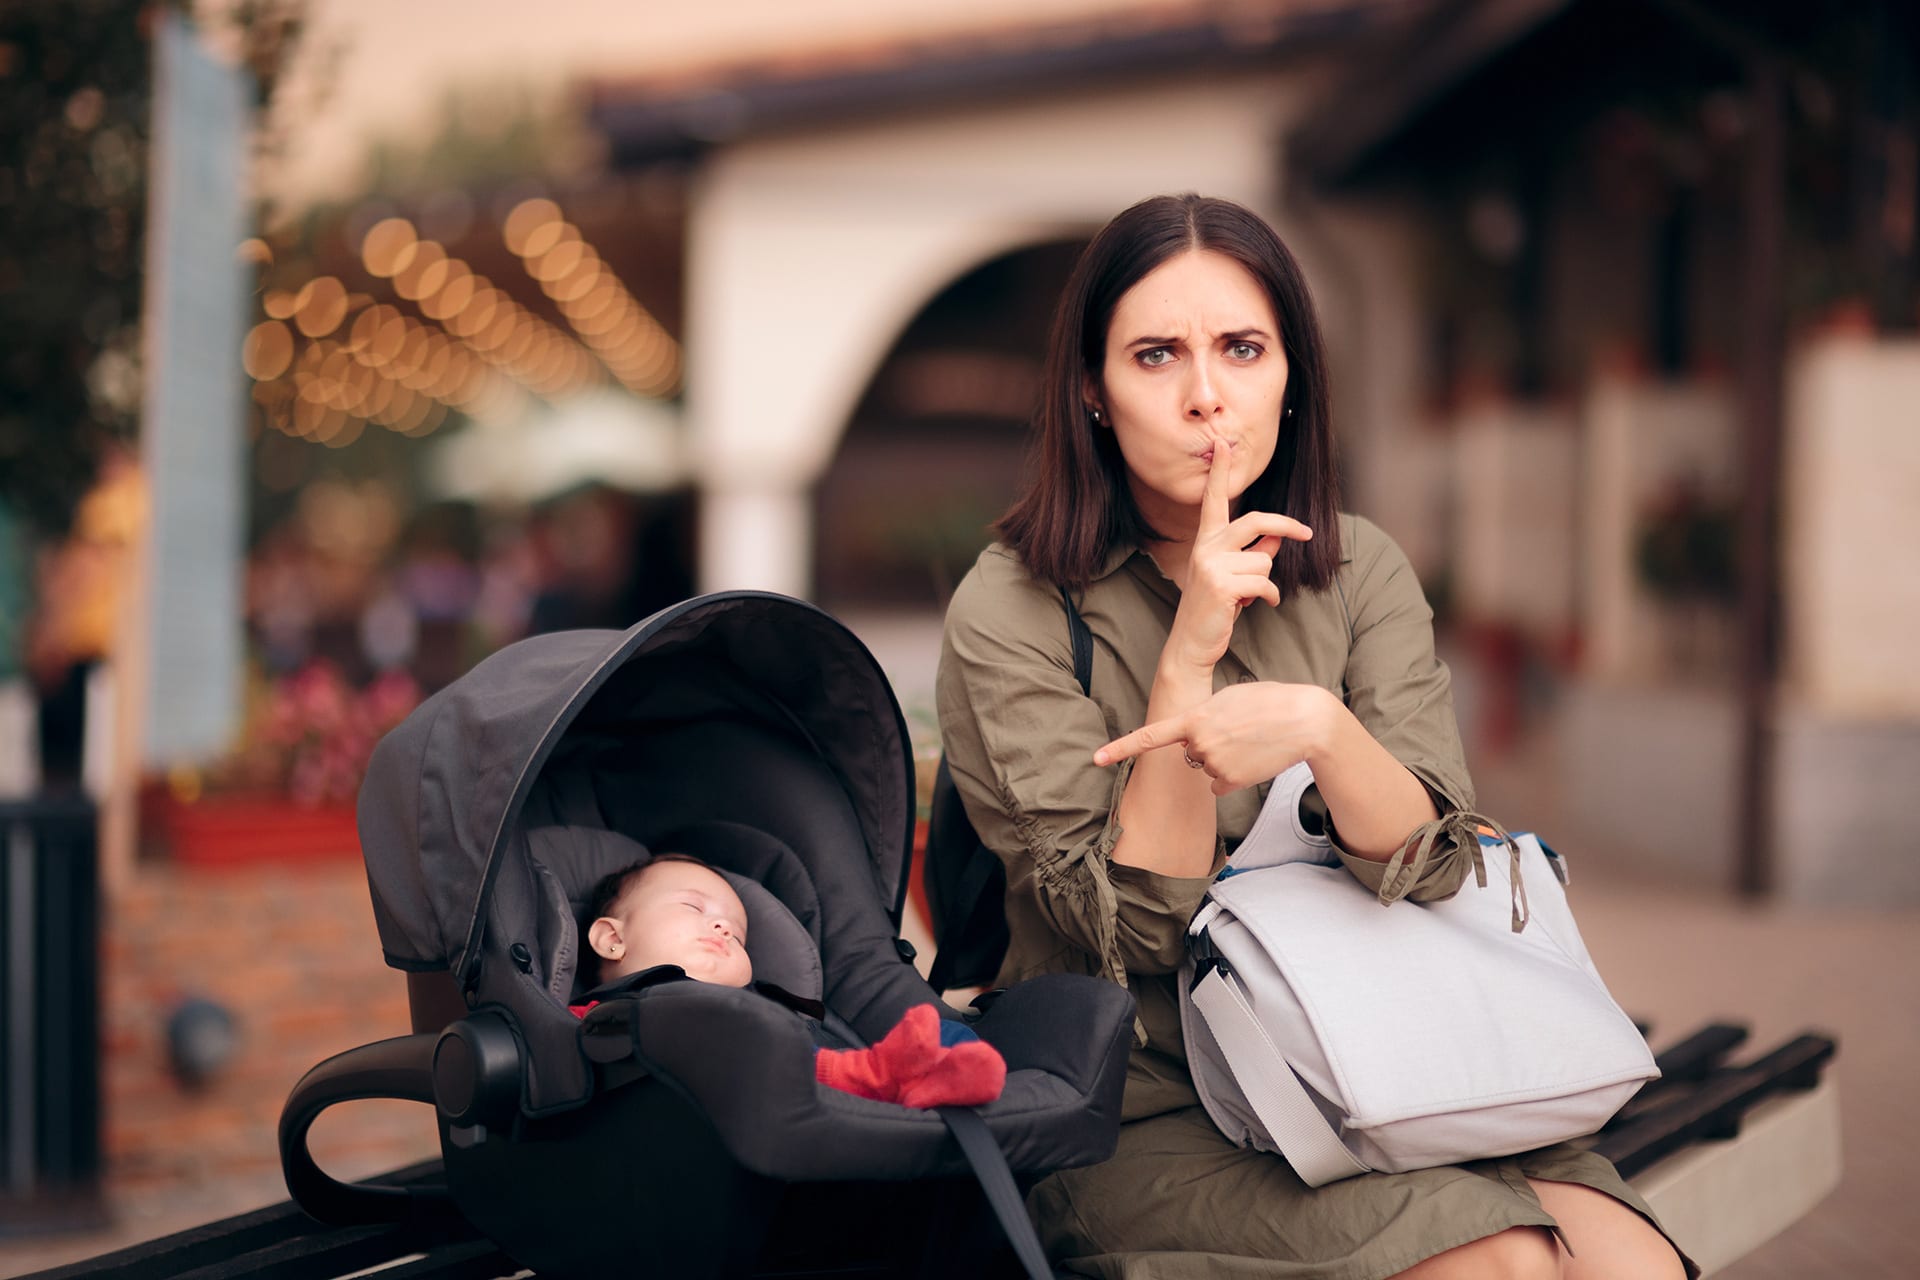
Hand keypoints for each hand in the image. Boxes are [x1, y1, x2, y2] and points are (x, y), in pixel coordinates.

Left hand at [1093, 681, 1340, 796]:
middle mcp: (1199, 744)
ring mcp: (1214, 765)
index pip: (1149, 736)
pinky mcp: (1231, 783)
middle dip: (1207, 746)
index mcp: (1194, 718)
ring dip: (1224, 760)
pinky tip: (1253, 760)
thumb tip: (1193, 741)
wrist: (1304, 721)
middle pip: (1190, 754)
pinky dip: (1233, 777)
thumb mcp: (1228, 698)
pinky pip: (1220, 785)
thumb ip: (1203, 716)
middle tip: (1237, 731)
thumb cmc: (1269, 702)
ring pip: (1206, 770)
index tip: (1096, 759)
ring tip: (1250, 742)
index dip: (1121, 749)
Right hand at [1165, 442, 1310, 671]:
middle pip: (1256, 521)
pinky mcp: (1222, 585)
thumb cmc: (1214, 609)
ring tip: (1249, 598)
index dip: (1220, 471)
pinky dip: (1269, 598)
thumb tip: (1278, 539)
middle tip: (1307, 532)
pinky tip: (1255, 608)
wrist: (1192, 643)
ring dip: (1266, 583)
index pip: (1214, 499)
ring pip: (1265, 561)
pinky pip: (1265, 583)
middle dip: (1286, 525)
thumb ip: (1255, 553)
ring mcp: (1211, 565)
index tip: (1223, 443)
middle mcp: (1206, 547)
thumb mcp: (1234, 577)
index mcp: (1206, 540)